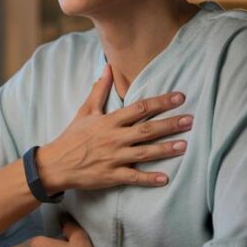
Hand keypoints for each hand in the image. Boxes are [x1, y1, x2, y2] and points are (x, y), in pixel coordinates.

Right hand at [37, 64, 191, 193]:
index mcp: (109, 121)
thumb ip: (99, 90)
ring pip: (144, 153)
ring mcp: (114, 158)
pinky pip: (133, 178)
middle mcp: (114, 138)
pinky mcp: (111, 175)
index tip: (180, 97)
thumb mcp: (85, 111)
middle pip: (146, 130)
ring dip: (165, 149)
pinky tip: (165, 179)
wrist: (55, 164)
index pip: (139, 108)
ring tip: (185, 146)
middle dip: (170, 124)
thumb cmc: (72, 136)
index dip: (160, 102)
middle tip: (190, 120)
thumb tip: (107, 67)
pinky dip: (149, 179)